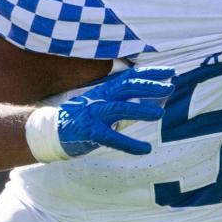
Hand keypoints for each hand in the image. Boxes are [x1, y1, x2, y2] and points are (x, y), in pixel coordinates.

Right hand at [25, 66, 173, 161]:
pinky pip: (111, 138)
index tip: (170, 72)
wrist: (51, 131)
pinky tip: (145, 149)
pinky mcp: (89, 132)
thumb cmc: (84, 117)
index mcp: (106, 90)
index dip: (151, 73)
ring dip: (140, 110)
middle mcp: (100, 98)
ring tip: (159, 113)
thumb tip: (158, 100)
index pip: (131, 77)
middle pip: (127, 87)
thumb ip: (130, 102)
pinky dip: (129, 144)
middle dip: (149, 86)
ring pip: (119, 109)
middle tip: (169, 87)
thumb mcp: (106, 105)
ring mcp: (93, 114)